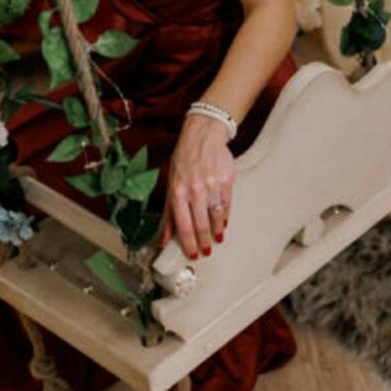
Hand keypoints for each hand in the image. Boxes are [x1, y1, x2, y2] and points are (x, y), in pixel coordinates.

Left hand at [161, 114, 234, 259]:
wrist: (203, 136)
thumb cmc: (184, 159)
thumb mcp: (170, 183)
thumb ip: (168, 213)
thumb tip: (163, 239)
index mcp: (178, 192)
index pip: (183, 226)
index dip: (188, 244)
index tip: (193, 254)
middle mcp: (194, 191)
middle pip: (200, 225)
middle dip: (203, 242)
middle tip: (206, 251)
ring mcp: (212, 186)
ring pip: (216, 217)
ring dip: (216, 231)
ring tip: (217, 238)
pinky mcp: (226, 181)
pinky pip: (227, 205)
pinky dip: (225, 217)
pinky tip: (224, 222)